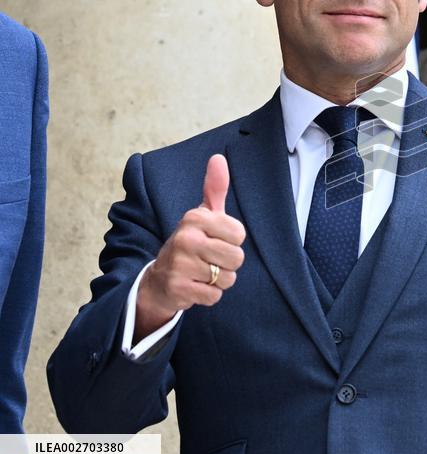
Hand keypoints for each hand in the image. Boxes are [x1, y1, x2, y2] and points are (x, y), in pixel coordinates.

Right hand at [135, 154, 245, 339]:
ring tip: (201, 273)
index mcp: (195, 218)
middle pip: (237, 258)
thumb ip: (214, 189)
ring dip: (218, 280)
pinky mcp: (178, 288)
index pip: (239, 234)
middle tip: (208, 260)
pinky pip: (214, 295)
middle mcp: (185, 238)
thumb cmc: (190, 243)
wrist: (160, 279)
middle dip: (227, 264)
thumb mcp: (202, 215)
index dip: (232, 241)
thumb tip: (219, 157)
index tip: (214, 240)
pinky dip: (208, 295)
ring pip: (227, 278)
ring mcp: (180, 264)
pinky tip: (194, 286)